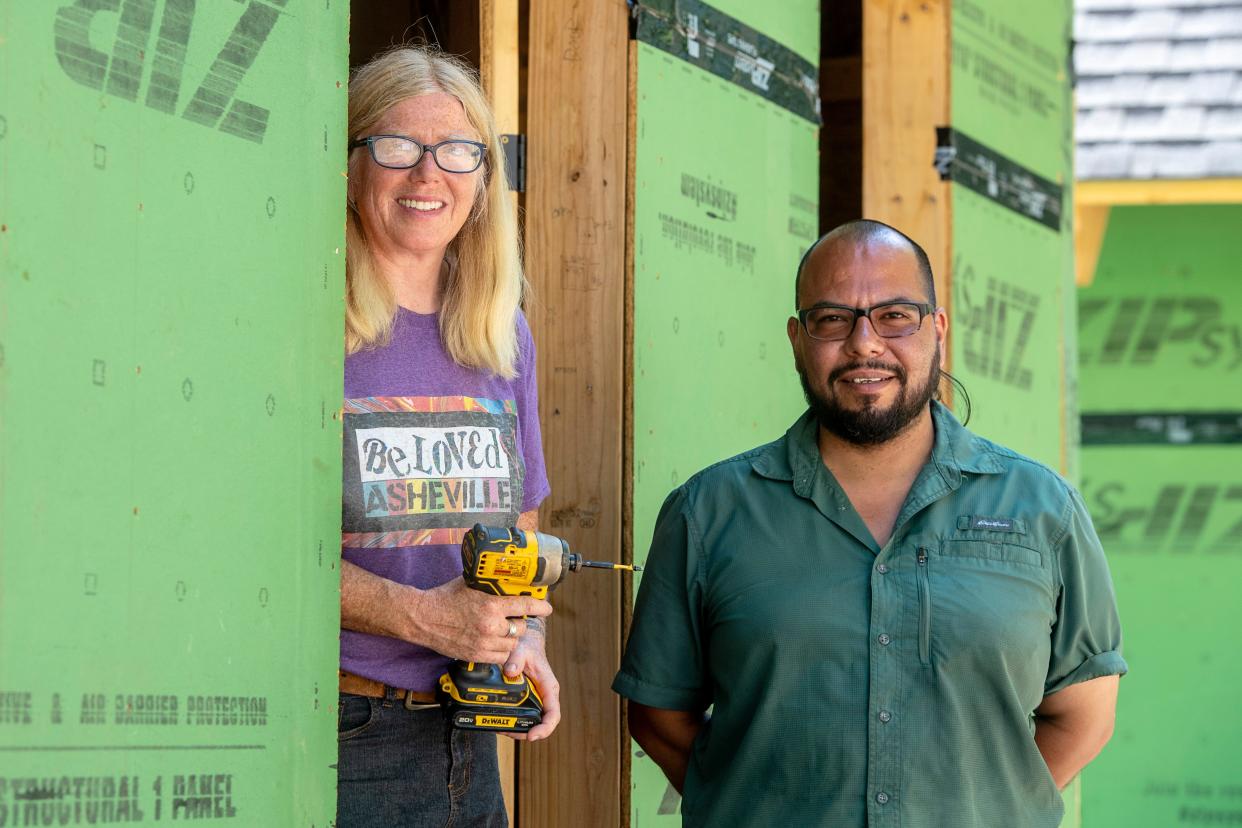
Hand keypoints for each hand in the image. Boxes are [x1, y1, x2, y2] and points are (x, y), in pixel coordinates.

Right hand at [410, 578, 552, 663]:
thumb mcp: (470, 583)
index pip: (525, 605)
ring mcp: (484, 643)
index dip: (540, 606)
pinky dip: (502, 651)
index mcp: (491, 604)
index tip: (547, 608)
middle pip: (521, 627)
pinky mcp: (476, 656)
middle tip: (516, 618)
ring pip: (513, 645)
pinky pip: (501, 657)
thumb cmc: (444, 597)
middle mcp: (490, 625)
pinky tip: (496, 643)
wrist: (422, 618)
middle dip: (520, 622)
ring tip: (504, 631)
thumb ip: (489, 584)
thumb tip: (504, 577)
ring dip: (512, 638)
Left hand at [502, 618, 560, 741]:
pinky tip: (499, 720)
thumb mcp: (521, 650)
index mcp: (549, 687)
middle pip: (541, 723)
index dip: (545, 728)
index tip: (531, 735)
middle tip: (507, 732)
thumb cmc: (527, 647)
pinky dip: (513, 721)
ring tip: (501, 728)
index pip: (553, 714)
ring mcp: (535, 699)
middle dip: (526, 732)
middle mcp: (544, 697)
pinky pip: (522, 715)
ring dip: (518, 729)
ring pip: (531, 721)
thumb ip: (515, 660)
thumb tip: (510, 672)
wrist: (525, 642)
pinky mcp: (526, 699)